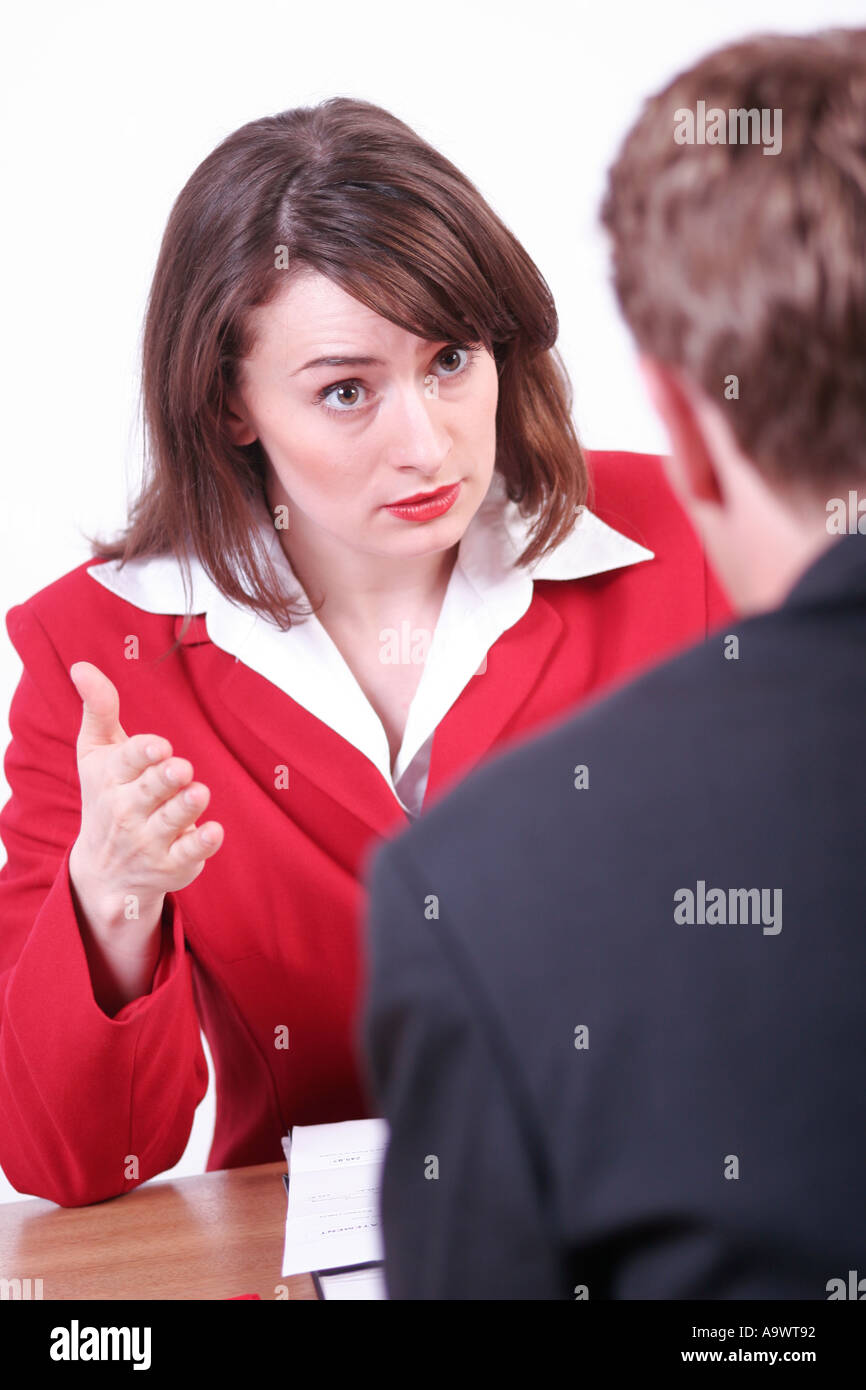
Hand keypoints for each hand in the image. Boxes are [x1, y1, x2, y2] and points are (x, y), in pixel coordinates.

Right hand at [68, 661, 223, 928]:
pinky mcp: (173, 864)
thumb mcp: (96, 755)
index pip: (127, 761)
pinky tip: (215, 831)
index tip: (159, 746)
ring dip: (186, 807)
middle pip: (150, 790)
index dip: (143, 753)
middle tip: (182, 769)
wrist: (104, 873)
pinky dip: (201, 844)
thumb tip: (81, 666)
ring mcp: (150, 839)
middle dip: (165, 779)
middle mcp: (128, 810)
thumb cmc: (106, 797)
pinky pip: (188, 853)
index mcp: (113, 778)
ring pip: (171, 820)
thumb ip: (98, 710)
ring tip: (199, 792)